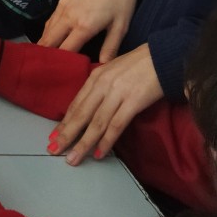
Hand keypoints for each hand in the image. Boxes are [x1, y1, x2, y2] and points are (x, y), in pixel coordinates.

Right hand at [39, 0, 139, 60]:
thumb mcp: (121, 25)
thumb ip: (111, 47)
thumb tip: (103, 66)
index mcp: (84, 26)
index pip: (65, 50)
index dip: (61, 63)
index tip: (58, 75)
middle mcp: (69, 17)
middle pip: (49, 41)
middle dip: (46, 56)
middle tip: (45, 70)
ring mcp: (63, 7)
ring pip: (47, 30)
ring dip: (45, 44)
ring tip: (44, 59)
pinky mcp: (62, 0)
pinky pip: (51, 20)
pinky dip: (48, 32)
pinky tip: (50, 40)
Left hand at [48, 44, 161, 164]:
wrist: (163, 57)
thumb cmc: (139, 64)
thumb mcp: (113, 71)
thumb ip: (100, 87)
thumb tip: (90, 107)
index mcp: (95, 77)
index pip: (76, 104)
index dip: (64, 122)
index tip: (54, 137)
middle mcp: (102, 85)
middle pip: (81, 115)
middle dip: (66, 135)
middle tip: (54, 150)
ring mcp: (117, 94)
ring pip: (96, 123)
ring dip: (83, 143)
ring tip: (73, 159)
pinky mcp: (133, 102)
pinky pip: (116, 125)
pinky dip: (106, 141)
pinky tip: (99, 153)